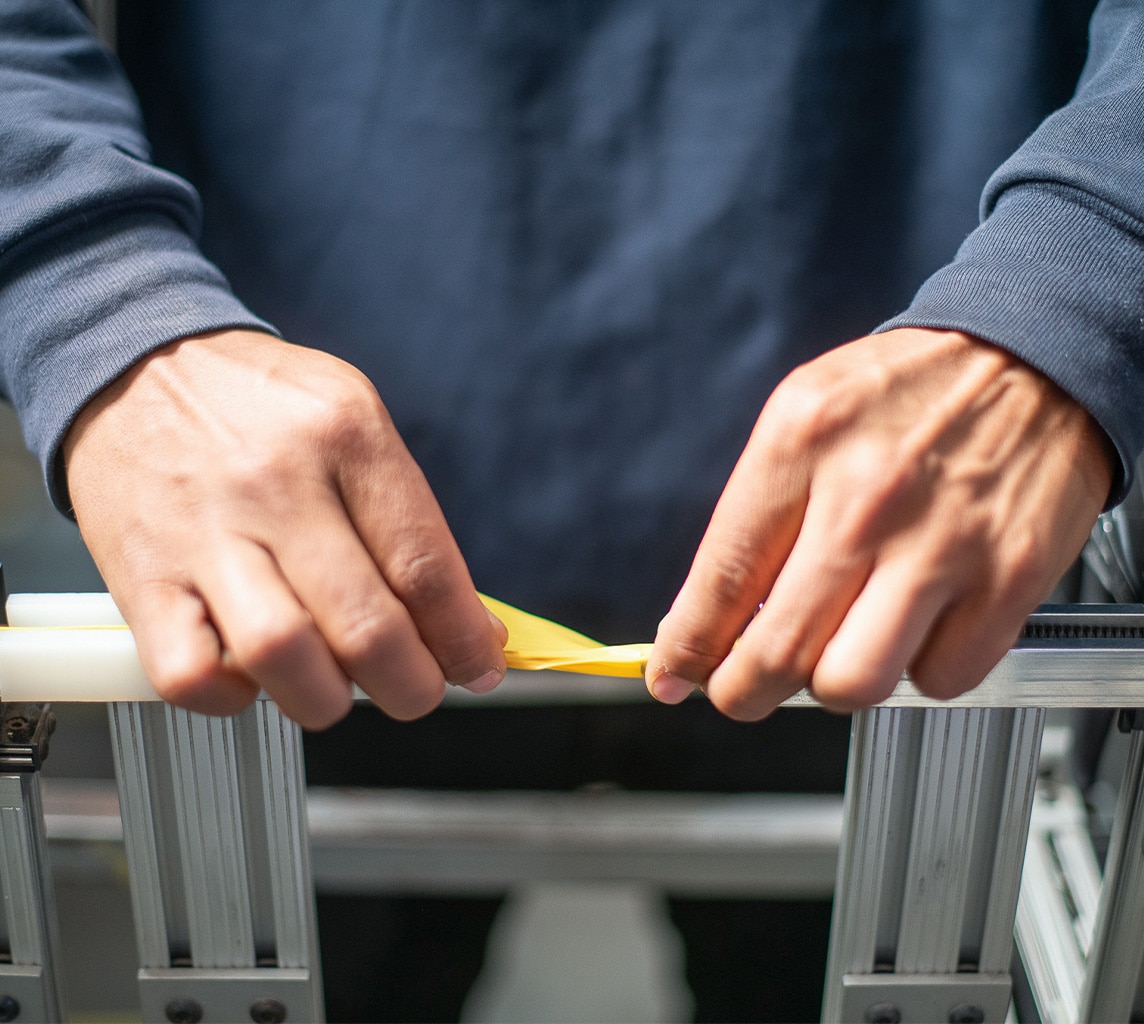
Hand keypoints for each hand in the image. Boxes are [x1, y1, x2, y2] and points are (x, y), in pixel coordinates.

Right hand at [64, 330, 505, 727]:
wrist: (136, 363)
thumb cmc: (260, 407)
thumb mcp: (353, 419)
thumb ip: (408, 518)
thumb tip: (464, 620)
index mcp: (347, 435)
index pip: (425, 565)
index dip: (462, 637)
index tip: (477, 665)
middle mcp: (277, 483)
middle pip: (367, 625)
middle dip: (412, 685)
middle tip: (415, 688)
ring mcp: (203, 532)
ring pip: (283, 656)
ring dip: (327, 700)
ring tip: (335, 689)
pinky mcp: (142, 575)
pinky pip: (190, 673)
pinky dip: (231, 698)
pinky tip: (250, 675)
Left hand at [647, 328, 1113, 718]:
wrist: (1032, 355)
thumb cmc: (906, 395)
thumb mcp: (805, 416)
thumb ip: (753, 515)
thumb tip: (707, 616)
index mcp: (801, 444)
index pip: (721, 581)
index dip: (687, 648)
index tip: (673, 674)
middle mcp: (866, 499)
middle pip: (777, 653)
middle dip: (742, 692)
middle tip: (742, 689)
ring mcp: (941, 544)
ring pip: (853, 684)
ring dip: (834, 683)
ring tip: (839, 646)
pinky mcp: (1009, 580)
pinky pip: (940, 680)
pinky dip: (922, 670)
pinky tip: (918, 625)